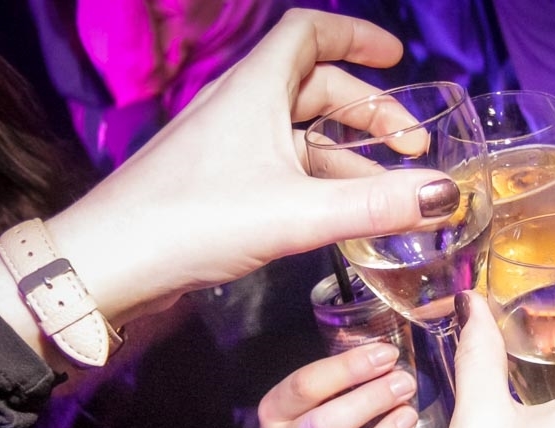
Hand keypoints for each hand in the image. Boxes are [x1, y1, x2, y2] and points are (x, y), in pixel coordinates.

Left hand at [48, 10, 457, 326]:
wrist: (108, 266)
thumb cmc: (194, 221)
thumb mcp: (297, 212)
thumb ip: (375, 205)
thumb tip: (446, 194)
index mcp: (254, 90)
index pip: (309, 34)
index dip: (355, 37)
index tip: (397, 57)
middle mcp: (241, 109)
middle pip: (316, 89)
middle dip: (370, 113)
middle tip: (413, 148)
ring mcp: (228, 148)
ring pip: (302, 137)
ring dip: (351, 158)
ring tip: (394, 192)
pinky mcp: (220, 187)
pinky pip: (284, 170)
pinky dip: (323, 185)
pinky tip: (348, 218)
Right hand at [250, 341, 417, 427]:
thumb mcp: (304, 401)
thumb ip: (335, 382)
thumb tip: (390, 357)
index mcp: (277, 412)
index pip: (306, 385)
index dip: (348, 368)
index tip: (387, 355)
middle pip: (325, 426)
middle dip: (369, 402)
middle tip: (405, 384)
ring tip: (408, 417)